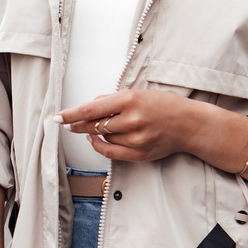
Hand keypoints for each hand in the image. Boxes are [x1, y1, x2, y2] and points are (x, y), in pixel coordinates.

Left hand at [56, 89, 191, 161]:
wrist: (188, 124)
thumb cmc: (165, 106)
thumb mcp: (139, 93)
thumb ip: (113, 100)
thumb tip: (91, 106)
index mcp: (130, 100)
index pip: (92, 109)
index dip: (71, 114)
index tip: (59, 117)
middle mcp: (132, 120)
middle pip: (93, 126)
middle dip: (77, 125)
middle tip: (68, 124)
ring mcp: (136, 139)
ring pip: (102, 138)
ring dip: (93, 133)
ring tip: (95, 127)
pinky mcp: (139, 154)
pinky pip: (110, 153)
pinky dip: (100, 146)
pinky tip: (96, 140)